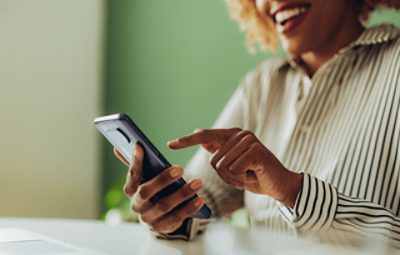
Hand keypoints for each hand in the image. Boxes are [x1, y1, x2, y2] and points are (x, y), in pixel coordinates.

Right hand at [114, 144, 204, 233]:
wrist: (158, 218)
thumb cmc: (153, 191)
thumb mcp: (145, 178)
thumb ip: (135, 164)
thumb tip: (117, 147)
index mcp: (130, 190)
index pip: (132, 174)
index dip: (134, 161)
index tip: (140, 146)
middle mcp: (136, 205)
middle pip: (146, 192)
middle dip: (163, 179)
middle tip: (180, 168)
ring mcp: (148, 218)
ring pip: (164, 205)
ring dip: (182, 193)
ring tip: (197, 182)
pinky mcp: (162, 227)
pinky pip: (177, 218)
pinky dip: (189, 208)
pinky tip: (199, 199)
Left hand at [168, 128, 302, 206]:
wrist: (279, 184)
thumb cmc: (254, 175)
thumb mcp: (233, 164)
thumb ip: (219, 151)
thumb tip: (202, 140)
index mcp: (232, 135)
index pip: (204, 135)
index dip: (186, 141)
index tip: (170, 144)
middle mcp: (239, 134)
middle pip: (213, 160)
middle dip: (225, 175)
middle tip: (241, 176)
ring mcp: (248, 140)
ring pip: (222, 166)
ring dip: (233, 178)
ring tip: (248, 175)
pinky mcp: (255, 150)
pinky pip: (234, 169)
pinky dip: (241, 179)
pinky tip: (253, 176)